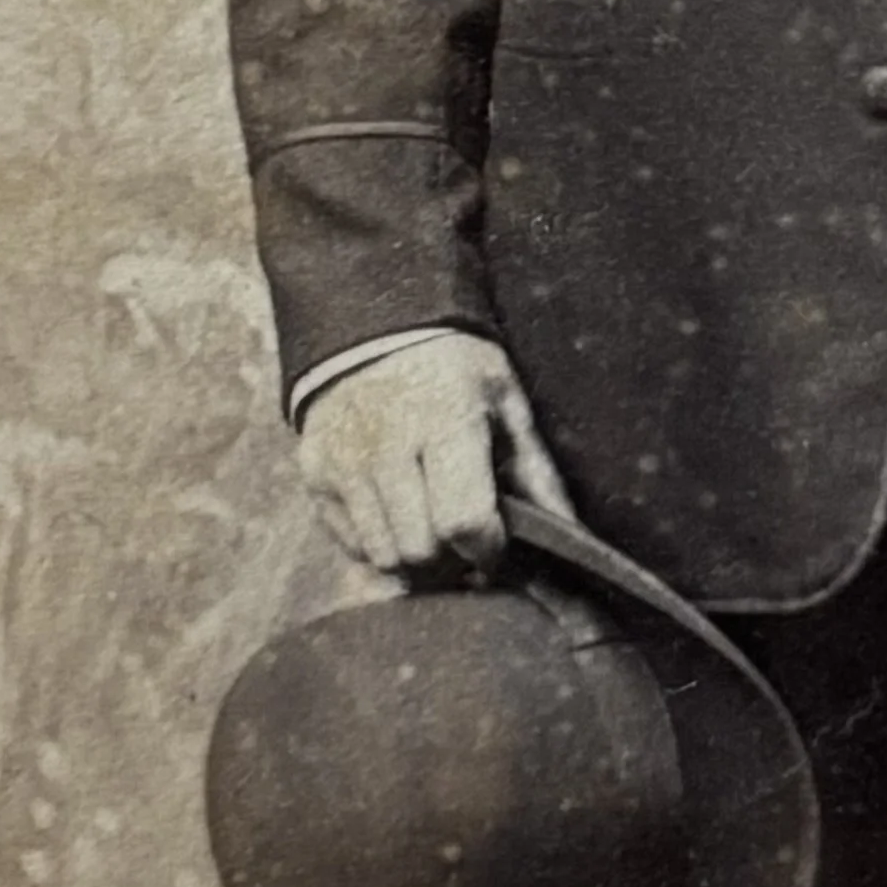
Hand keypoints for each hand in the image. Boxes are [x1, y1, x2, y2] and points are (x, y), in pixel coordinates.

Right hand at [296, 334, 569, 579]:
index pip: (463, 521)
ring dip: (416, 560)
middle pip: (422, 550)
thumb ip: (537, 472)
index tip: (498, 547)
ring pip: (384, 557)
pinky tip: (400, 515)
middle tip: (467, 542)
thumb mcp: (506, 402)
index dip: (488, 549)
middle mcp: (386, 444)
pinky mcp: (314, 474)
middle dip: (454, 560)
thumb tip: (572, 536)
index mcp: (445, 420)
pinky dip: (380, 545)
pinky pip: (351, 544)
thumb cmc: (455, 367)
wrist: (373, 326)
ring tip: (435, 531)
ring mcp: (343, 461)